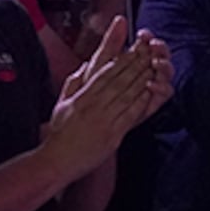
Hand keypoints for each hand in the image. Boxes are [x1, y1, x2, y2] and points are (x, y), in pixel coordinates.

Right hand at [47, 18, 161, 178]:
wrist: (56, 161)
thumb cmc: (59, 135)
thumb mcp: (62, 105)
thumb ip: (73, 85)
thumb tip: (82, 68)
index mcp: (82, 97)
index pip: (105, 73)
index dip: (121, 60)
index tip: (133, 49)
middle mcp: (93, 105)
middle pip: (118, 80)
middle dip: (135, 64)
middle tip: (149, 52)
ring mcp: (103, 119)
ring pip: (125, 94)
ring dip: (141, 79)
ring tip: (153, 67)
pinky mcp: (111, 134)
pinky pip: (128, 114)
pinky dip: (139, 102)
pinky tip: (149, 92)